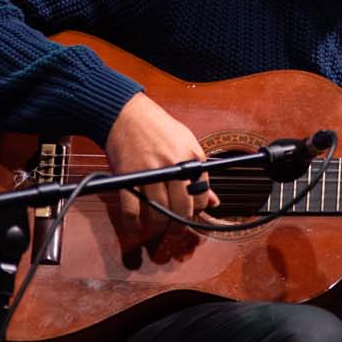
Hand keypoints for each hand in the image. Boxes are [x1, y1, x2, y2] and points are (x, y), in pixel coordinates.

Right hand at [103, 93, 219, 257]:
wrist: (127, 114)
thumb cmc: (159, 128)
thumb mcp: (187, 143)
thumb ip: (200, 173)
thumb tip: (214, 202)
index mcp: (191, 157)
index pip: (201, 195)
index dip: (197, 208)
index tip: (191, 211)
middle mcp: (173, 165)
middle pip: (181, 208)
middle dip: (179, 221)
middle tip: (174, 222)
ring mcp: (150, 172)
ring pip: (159, 212)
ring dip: (159, 224)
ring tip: (158, 222)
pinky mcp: (128, 177)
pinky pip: (132, 210)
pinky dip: (134, 224)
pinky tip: (137, 227)